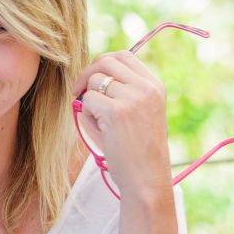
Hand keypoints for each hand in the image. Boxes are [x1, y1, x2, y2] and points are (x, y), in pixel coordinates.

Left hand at [73, 50, 173, 198]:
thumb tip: (89, 75)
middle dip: (87, 74)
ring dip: (88, 99)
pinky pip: (87, 100)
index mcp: (154, 85)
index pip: (124, 55)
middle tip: (78, 92)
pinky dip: (86, 114)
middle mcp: (146, 88)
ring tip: (98, 120)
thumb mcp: (140, 113)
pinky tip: (99, 129)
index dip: (102, 64)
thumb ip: (123, 91)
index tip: (92, 80)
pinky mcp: (116, 111)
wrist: (146, 177)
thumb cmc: (137, 149)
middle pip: (106, 61)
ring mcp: (132, 98)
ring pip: (95, 81)